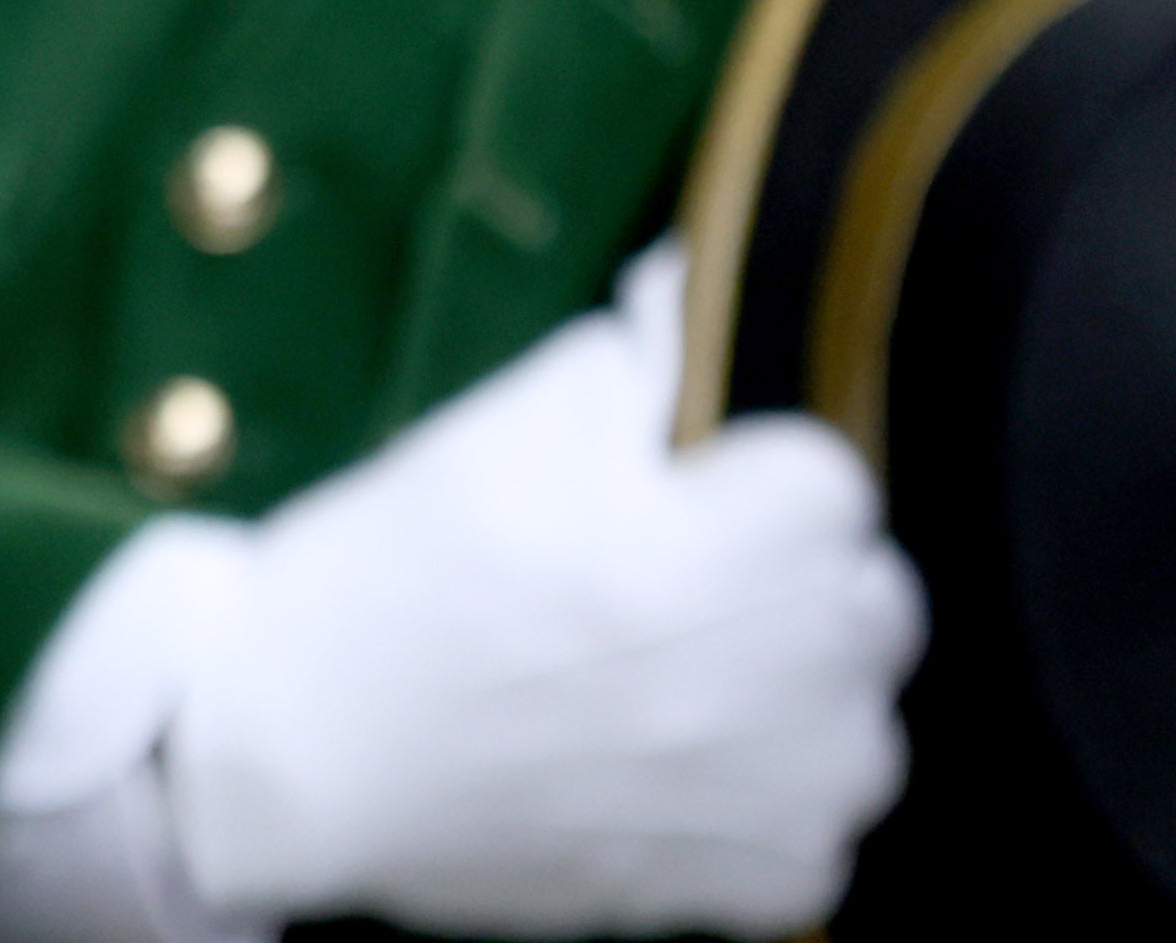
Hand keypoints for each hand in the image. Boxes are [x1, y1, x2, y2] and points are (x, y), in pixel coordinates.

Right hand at [161, 245, 924, 937]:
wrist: (296, 751)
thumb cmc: (392, 575)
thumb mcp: (499, 431)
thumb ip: (635, 357)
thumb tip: (705, 293)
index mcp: (690, 554)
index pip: (838, 480)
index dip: (764, 471)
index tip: (700, 490)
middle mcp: (750, 686)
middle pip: (878, 603)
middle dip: (801, 578)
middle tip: (696, 579)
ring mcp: (758, 803)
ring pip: (869, 729)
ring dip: (806, 700)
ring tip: (696, 683)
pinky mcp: (744, 892)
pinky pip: (827, 840)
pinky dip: (775, 811)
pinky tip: (682, 774)